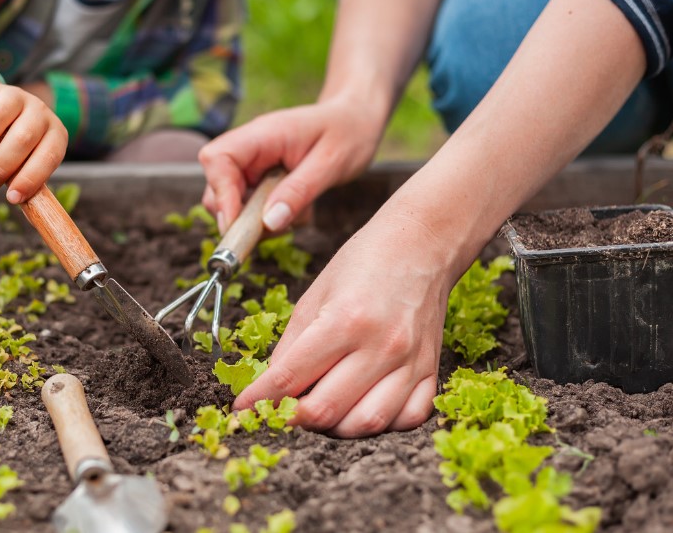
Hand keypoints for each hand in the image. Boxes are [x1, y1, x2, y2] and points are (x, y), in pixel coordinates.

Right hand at [0, 71, 66, 203]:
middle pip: (23, 138)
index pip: (49, 156)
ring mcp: (14, 95)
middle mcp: (39, 111)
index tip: (12, 197)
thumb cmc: (19, 150)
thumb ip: (24, 181)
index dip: (30, 179)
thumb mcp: (28, 163)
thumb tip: (23, 206)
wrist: (6, 113)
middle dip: (2, 165)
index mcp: (55, 134)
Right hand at [199, 97, 383, 233]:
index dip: (221, 195)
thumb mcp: (331, 164)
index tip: (236, 225)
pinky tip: (298, 210)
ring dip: (257, 220)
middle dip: (237, 215)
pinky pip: (251, 207)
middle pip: (216, 185)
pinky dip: (270, 219)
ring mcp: (253, 164)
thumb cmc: (348, 132)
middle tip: (272, 229)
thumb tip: (268, 223)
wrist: (357, 119)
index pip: (217, 159)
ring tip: (296, 215)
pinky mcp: (261, 179)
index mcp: (262, 134)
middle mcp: (250, 148)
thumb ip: (299, 192)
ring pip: (231, 201)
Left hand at [233, 206, 456, 436]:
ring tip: (319, 413)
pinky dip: (380, 424)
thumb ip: (291, 344)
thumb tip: (270, 386)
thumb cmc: (364, 262)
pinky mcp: (431, 370)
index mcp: (343, 320)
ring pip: (366, 424)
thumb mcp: (314, 294)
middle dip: (292, 419)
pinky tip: (361, 409)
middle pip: (325, 410)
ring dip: (334, 429)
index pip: (289, 378)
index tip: (242, 410)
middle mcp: (380, 346)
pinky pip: (409, 419)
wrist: (421, 244)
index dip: (259, 400)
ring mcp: (411, 361)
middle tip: (279, 412)